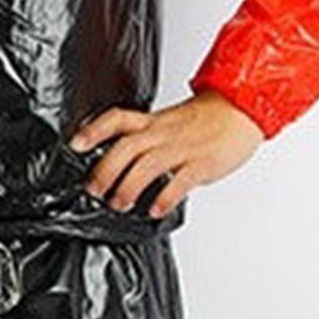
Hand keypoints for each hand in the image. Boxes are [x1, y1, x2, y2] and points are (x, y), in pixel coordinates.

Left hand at [69, 92, 263, 216]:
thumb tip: (120, 164)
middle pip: (126, 147)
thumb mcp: (169, 122)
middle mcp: (163, 133)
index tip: (75, 144)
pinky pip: (180, 181)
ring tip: (120, 204)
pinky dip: (165, 197)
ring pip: (147, 165)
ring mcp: (182, 148)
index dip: (94, 130)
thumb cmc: (207, 119)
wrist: (244, 108)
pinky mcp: (202, 163)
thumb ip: (146, 139)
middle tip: (94, 191)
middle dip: (105, 170)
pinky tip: (155, 209)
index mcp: (153, 122)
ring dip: (128, 187)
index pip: (117, 119)